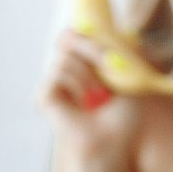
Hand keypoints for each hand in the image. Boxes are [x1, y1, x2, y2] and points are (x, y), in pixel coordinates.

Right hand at [38, 29, 139, 152]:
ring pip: (65, 57)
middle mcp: (66, 72)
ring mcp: (53, 84)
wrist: (113, 143)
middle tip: (110, 62)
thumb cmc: (124, 117)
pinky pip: (57, 73)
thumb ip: (121, 53)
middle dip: (91, 46)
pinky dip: (77, 84)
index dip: (89, 32)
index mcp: (84, 66)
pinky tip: (86, 103)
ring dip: (90, 74)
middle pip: (67, 38)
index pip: (77, 35)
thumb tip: (121, 28)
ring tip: (101, 97)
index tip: (108, 40)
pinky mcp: (43, 96)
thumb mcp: (129, 79)